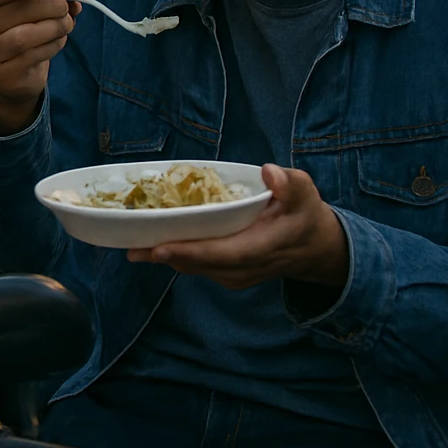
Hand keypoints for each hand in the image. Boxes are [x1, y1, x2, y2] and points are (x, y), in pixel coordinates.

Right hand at [0, 0, 80, 135]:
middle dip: (53, 6)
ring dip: (55, 27)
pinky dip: (53, 46)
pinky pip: (32, 56)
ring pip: (26, 35)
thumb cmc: (15, 25)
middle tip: (68, 7)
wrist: (7, 72)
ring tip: (66, 23)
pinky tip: (57, 40)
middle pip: (20, 9)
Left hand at [126, 164, 349, 288]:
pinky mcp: (228, 273)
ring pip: (197, 268)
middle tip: (132, 247)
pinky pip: (199, 266)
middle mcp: (247, 266)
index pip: (225, 253)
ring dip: (166, 258)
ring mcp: (237, 274)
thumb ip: (291, 184)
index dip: (191, 252)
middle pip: (202, 264)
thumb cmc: (304, 214)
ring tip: (134, 246)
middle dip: (167, 256)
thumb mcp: (305, 193)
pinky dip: (177, 256)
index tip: (160, 247)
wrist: (314, 247)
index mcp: (265, 246)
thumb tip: (270, 173)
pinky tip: (153, 244)